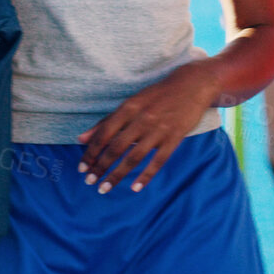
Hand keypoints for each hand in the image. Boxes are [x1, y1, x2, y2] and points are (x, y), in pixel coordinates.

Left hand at [78, 59, 219, 192]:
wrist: (192, 85)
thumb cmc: (157, 95)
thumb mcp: (131, 103)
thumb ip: (107, 121)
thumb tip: (81, 139)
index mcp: (128, 108)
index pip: (104, 134)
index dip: (91, 152)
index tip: (82, 168)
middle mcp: (141, 119)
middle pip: (116, 148)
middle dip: (100, 167)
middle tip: (90, 182)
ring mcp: (159, 129)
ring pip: (134, 157)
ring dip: (117, 175)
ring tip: (105, 188)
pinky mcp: (175, 137)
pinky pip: (158, 161)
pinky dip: (146, 175)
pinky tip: (135, 188)